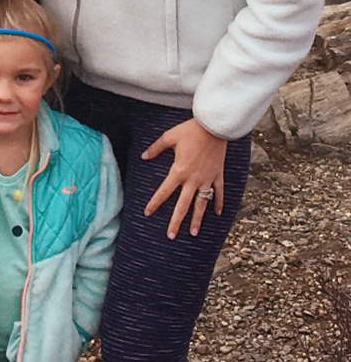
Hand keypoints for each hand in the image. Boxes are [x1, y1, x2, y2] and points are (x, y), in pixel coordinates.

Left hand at [142, 118, 226, 239]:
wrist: (214, 126)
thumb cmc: (191, 130)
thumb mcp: (169, 137)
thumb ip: (156, 148)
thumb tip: (143, 156)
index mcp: (179, 171)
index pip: (164, 192)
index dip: (155, 203)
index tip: (147, 213)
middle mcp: (193, 179)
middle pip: (183, 205)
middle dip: (176, 222)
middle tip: (171, 236)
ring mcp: (207, 179)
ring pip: (201, 204)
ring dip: (197, 219)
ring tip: (193, 233)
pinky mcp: (217, 175)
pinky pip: (218, 192)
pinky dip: (218, 203)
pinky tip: (217, 214)